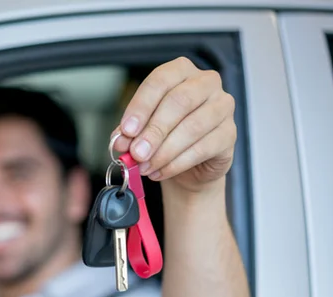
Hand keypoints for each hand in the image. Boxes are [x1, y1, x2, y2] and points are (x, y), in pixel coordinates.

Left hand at [112, 57, 236, 192]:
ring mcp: (222, 106)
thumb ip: (130, 133)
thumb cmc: (164, 136)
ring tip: (145, 166)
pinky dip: (177, 163)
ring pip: (193, 126)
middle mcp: (205, 83)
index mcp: (180, 71)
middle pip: (179, 101)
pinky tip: (160, 171)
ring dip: (164, 151)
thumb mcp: (141, 131)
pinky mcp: (230, 133)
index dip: (141, 106)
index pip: (160, 81)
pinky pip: (204, 148)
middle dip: (154, 130)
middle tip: (136, 153)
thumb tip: (121, 141)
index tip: (127, 130)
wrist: (188, 165)